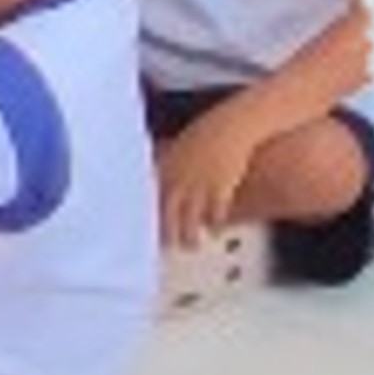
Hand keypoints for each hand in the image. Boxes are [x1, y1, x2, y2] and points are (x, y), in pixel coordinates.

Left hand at [158, 109, 270, 246]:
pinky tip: (214, 231)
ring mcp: (199, 183)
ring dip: (189, 235)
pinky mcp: (220, 186)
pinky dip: (213, 223)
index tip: (141, 231)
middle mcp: (178, 177)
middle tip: (165, 248)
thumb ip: (165, 164)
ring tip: (191, 247)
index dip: (147, 216)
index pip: (150, 197)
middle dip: (165, 232)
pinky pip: (215, 212)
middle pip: (167, 211)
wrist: (232, 126)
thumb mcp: (178, 147)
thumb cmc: (206, 134)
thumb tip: (154, 178)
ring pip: (190, 217)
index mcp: (164, 167)